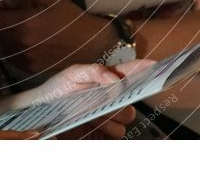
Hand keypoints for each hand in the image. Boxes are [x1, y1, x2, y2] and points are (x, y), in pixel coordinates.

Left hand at [0, 0, 117, 72]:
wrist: (92, 44)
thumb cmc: (73, 19)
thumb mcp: (51, 0)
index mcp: (25, 24)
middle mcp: (21, 43)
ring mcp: (25, 58)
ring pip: (1, 46)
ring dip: (0, 36)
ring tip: (5, 26)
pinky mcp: (30, 69)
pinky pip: (11, 57)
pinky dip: (9, 48)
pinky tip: (16, 40)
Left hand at [22, 61, 153, 139]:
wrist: (42, 111)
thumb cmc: (58, 87)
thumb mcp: (73, 73)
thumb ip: (95, 70)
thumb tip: (115, 78)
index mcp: (108, 78)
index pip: (132, 71)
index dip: (146, 67)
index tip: (157, 66)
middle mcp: (112, 97)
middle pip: (132, 102)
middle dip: (123, 103)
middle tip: (107, 103)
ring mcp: (108, 115)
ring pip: (125, 120)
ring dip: (111, 119)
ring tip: (92, 116)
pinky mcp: (103, 131)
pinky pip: (116, 134)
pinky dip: (105, 132)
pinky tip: (90, 126)